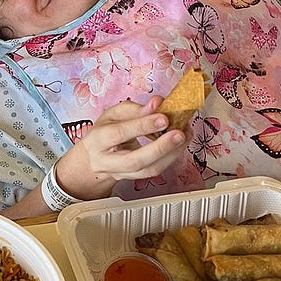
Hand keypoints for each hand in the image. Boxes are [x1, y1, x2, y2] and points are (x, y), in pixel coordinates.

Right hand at [55, 97, 185, 200]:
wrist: (95, 156)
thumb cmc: (104, 132)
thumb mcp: (113, 114)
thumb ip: (135, 109)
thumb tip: (157, 103)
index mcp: (97, 140)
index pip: (118, 134)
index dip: (142, 125)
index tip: (163, 117)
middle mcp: (107, 161)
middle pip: (134, 161)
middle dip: (160, 147)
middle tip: (179, 133)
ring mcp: (121, 173)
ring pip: (148, 170)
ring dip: (171, 153)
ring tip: (185, 135)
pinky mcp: (135, 178)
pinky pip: (155, 171)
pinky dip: (171, 156)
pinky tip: (180, 143)